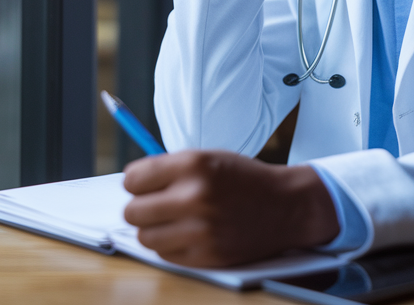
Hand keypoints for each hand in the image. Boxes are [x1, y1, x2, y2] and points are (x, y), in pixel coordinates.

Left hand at [122, 150, 338, 267]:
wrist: (285, 205)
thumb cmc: (241, 179)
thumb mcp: (206, 157)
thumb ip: (168, 169)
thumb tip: (129, 184)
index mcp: (193, 164)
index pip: (132, 179)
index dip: (136, 182)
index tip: (144, 184)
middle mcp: (195, 196)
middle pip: (133, 211)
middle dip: (140, 207)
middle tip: (155, 204)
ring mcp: (201, 230)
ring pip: (145, 236)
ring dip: (154, 229)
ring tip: (171, 220)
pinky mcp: (208, 256)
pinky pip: (165, 255)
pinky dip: (171, 245)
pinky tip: (187, 233)